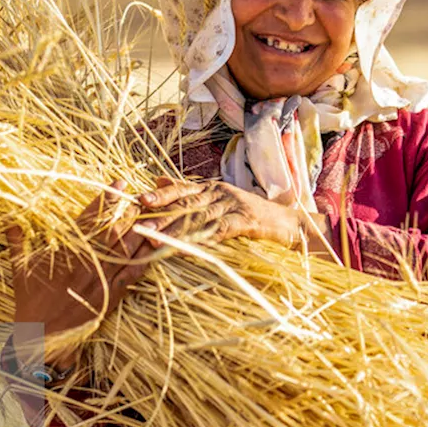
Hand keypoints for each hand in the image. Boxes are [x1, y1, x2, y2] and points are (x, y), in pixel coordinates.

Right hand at [6, 180, 151, 368]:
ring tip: (153, 215)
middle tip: (142, 194)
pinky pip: (132, 276)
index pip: (89, 218)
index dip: (105, 199)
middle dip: (129, 210)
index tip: (117, 183)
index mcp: (66, 253)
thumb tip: (11, 221)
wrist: (42, 338)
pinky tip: (155, 249)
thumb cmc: (29, 303)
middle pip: (113, 230)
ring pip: (126, 250)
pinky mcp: (110, 297)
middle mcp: (86, 264)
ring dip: (140, 230)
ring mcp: (100, 281)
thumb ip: (18, 242)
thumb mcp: (19, 270)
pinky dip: (144, 261)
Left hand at [137, 177, 330, 253]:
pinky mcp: (246, 221)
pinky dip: (203, 238)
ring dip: (175, 229)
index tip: (138, 201)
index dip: (160, 195)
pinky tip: (189, 247)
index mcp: (211, 188)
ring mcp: (233, 206)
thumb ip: (190, 192)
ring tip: (155, 239)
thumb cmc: (252, 215)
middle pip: (186, 203)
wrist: (289, 224)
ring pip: (199, 217)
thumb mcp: (220, 200)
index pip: (181, 189)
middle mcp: (220, 193)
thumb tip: (156, 179)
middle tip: (138, 224)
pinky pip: (220, 230)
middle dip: (161, 214)